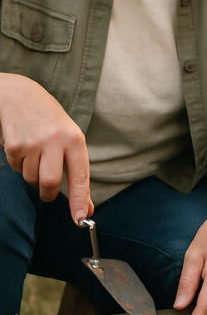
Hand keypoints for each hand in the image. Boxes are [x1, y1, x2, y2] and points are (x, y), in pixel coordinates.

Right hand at [0, 73, 92, 221]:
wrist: (20, 95)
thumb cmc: (51, 121)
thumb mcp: (70, 139)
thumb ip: (77, 172)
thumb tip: (85, 209)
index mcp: (75, 139)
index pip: (80, 175)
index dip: (80, 199)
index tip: (81, 219)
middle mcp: (55, 140)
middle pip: (50, 183)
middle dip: (48, 194)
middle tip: (48, 191)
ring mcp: (33, 142)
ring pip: (32, 179)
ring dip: (33, 175)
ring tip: (37, 154)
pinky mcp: (14, 145)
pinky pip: (18, 169)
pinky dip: (21, 164)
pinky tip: (24, 146)